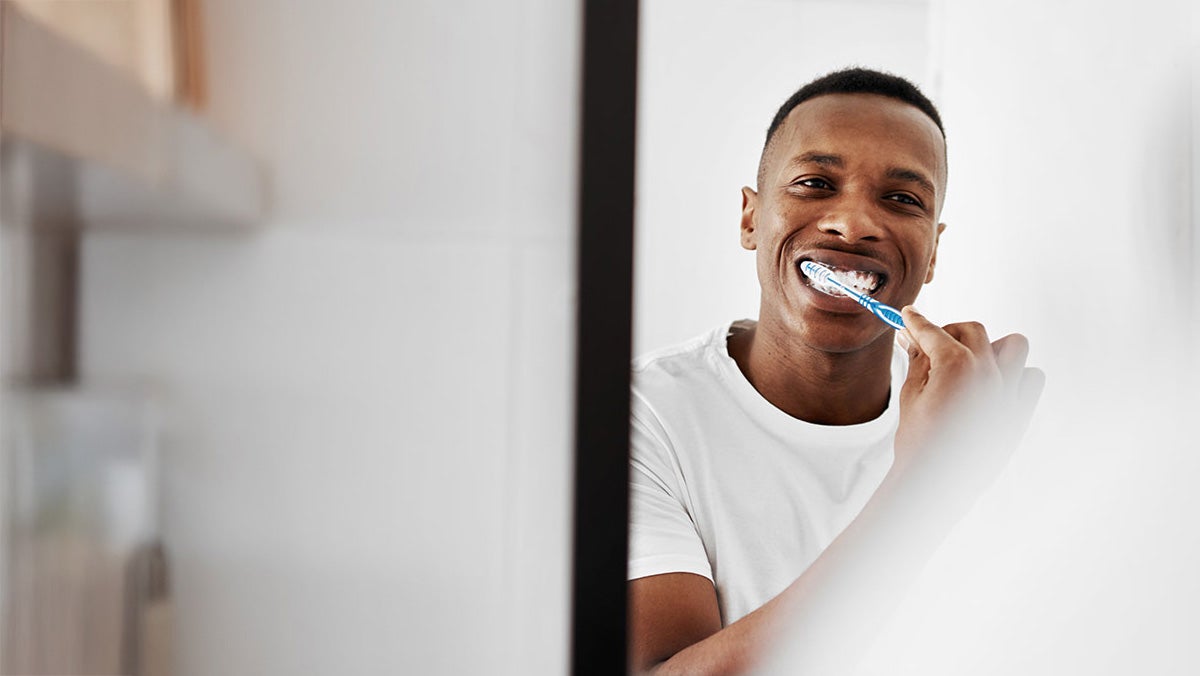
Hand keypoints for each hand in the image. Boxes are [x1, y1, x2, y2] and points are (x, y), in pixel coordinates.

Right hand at [892, 307, 1044, 485]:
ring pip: (1014, 345)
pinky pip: (1033, 378)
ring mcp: (1008, 392)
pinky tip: (997, 386)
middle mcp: (988, 373)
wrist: (936, 482)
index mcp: (955, 365)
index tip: (911, 315)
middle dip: (950, 332)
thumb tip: (914, 339)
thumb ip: (918, 361)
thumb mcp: (910, 395)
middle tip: (934, 345)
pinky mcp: (1021, 413)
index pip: (934, 331)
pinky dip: (1018, 376)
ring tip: (974, 363)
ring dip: (993, 347)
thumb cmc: (918, 441)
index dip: (917, 321)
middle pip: (972, 330)